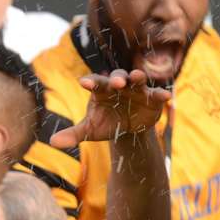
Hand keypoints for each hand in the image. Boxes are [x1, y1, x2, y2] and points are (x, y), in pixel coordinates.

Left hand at [50, 68, 169, 147]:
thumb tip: (53, 142)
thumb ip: (73, 133)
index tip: (83, 83)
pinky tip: (166, 96)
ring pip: (137, 80)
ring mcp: (137, 90)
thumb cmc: (106, 124)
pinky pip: (156, 93)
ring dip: (138, 77)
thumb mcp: (90, 130)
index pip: (95, 83)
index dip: (90, 82)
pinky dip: (161, 93)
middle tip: (116, 82)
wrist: (128, 129)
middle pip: (117, 77)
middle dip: (117, 79)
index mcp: (102, 90)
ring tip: (138, 77)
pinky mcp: (152, 98)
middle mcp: (120, 85)